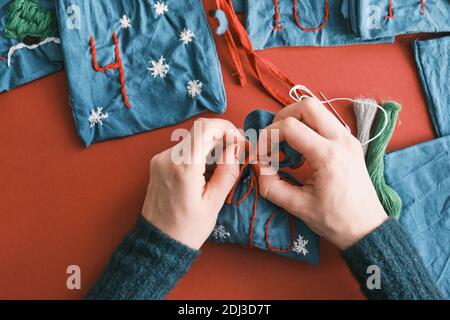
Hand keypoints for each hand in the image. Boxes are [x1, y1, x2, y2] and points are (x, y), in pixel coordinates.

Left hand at [142, 118, 242, 249]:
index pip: (206, 128)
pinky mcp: (159, 162)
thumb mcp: (214, 203)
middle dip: (222, 137)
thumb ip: (228, 171)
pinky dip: (200, 152)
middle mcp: (167, 158)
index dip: (227, 128)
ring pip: (193, 138)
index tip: (239, 141)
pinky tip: (209, 170)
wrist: (159, 242)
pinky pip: (184, 148)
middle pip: (200, 130)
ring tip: (224, 165)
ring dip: (212, 145)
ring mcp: (160, 159)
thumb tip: (236, 147)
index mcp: (183, 167)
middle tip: (237, 152)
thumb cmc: (187, 228)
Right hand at [258, 98, 387, 249]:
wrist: (367, 228)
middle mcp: (341, 140)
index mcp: (328, 155)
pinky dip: (308, 128)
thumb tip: (257, 166)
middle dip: (283, 118)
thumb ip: (270, 185)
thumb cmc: (335, 220)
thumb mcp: (297, 206)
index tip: (260, 155)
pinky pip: (325, 122)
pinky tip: (302, 151)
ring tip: (287, 146)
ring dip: (296, 121)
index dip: (268, 137)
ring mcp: (348, 138)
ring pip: (318, 110)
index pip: (290, 127)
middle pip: (306, 105)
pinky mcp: (350, 142)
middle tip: (273, 140)